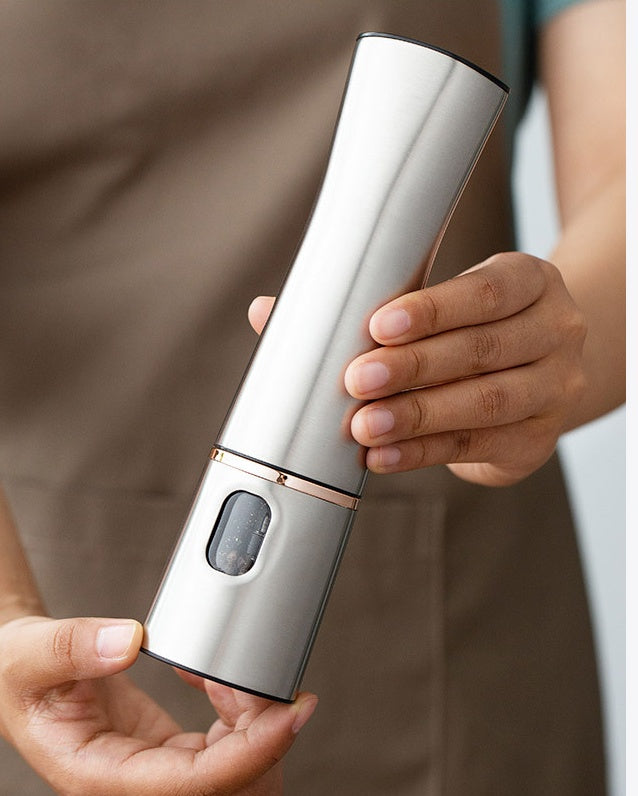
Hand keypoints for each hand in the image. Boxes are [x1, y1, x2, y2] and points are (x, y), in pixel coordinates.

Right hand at [0, 615, 316, 794]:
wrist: (23, 681)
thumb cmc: (21, 678)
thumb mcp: (30, 655)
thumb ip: (73, 647)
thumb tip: (129, 639)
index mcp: (104, 777)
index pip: (196, 784)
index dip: (252, 753)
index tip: (289, 713)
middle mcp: (138, 784)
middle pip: (230, 788)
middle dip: (267, 742)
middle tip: (275, 684)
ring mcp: (159, 771)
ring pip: (234, 772)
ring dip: (257, 726)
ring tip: (243, 672)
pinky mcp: (172, 753)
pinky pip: (223, 746)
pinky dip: (239, 711)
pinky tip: (221, 677)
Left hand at [249, 252, 585, 487]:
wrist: (541, 369)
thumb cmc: (472, 327)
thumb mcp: (442, 302)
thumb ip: (365, 303)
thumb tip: (267, 312)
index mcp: (530, 282)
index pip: (486, 292)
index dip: (433, 310)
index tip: (378, 325)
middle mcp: (555, 332)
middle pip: (483, 351)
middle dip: (415, 368)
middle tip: (357, 380)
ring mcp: (554, 390)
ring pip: (486, 404)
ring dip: (418, 417)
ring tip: (364, 426)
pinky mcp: (535, 441)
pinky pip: (476, 448)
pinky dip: (423, 453)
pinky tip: (382, 456)